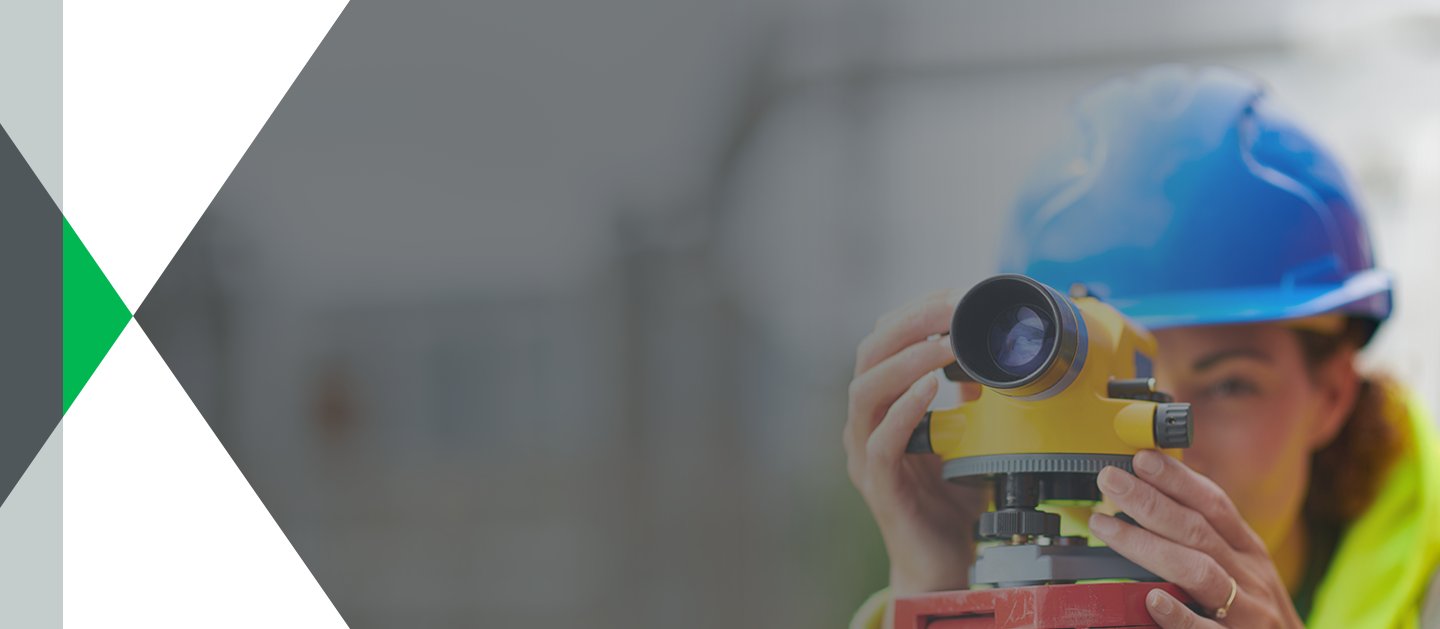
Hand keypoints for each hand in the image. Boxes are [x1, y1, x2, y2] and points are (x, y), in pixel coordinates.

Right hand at [844, 289, 987, 596]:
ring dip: (907, 360)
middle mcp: (865, 425)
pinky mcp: (879, 486)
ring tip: (944, 343)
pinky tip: (930, 389)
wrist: (943, 563)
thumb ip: (971, 402)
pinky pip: (881, 441)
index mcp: (883, 406)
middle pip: (868, 356)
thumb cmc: (951, 502)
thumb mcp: (968, 438)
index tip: (952, 292)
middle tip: (950, 305)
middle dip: (910, 323)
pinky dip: (905, 410)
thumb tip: (989, 363)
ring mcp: (865, 455)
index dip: (914, 312)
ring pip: (866, 392)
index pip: (883, 342)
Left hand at [1089, 450, 1303, 627]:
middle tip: (1110, 480)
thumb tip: (1155, 501)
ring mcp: (1247, 610)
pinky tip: (1152, 600)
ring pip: (1198, 571)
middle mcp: (1249, 574)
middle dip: (1150, 501)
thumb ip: (1206, 539)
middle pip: (1197, 530)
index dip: (1177, 478)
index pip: (1213, 504)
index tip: (1141, 458)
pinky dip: (1179, 614)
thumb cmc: (1256, 612)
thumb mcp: (1242, 568)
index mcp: (1247, 549)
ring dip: (1149, 545)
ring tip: (1107, 527)